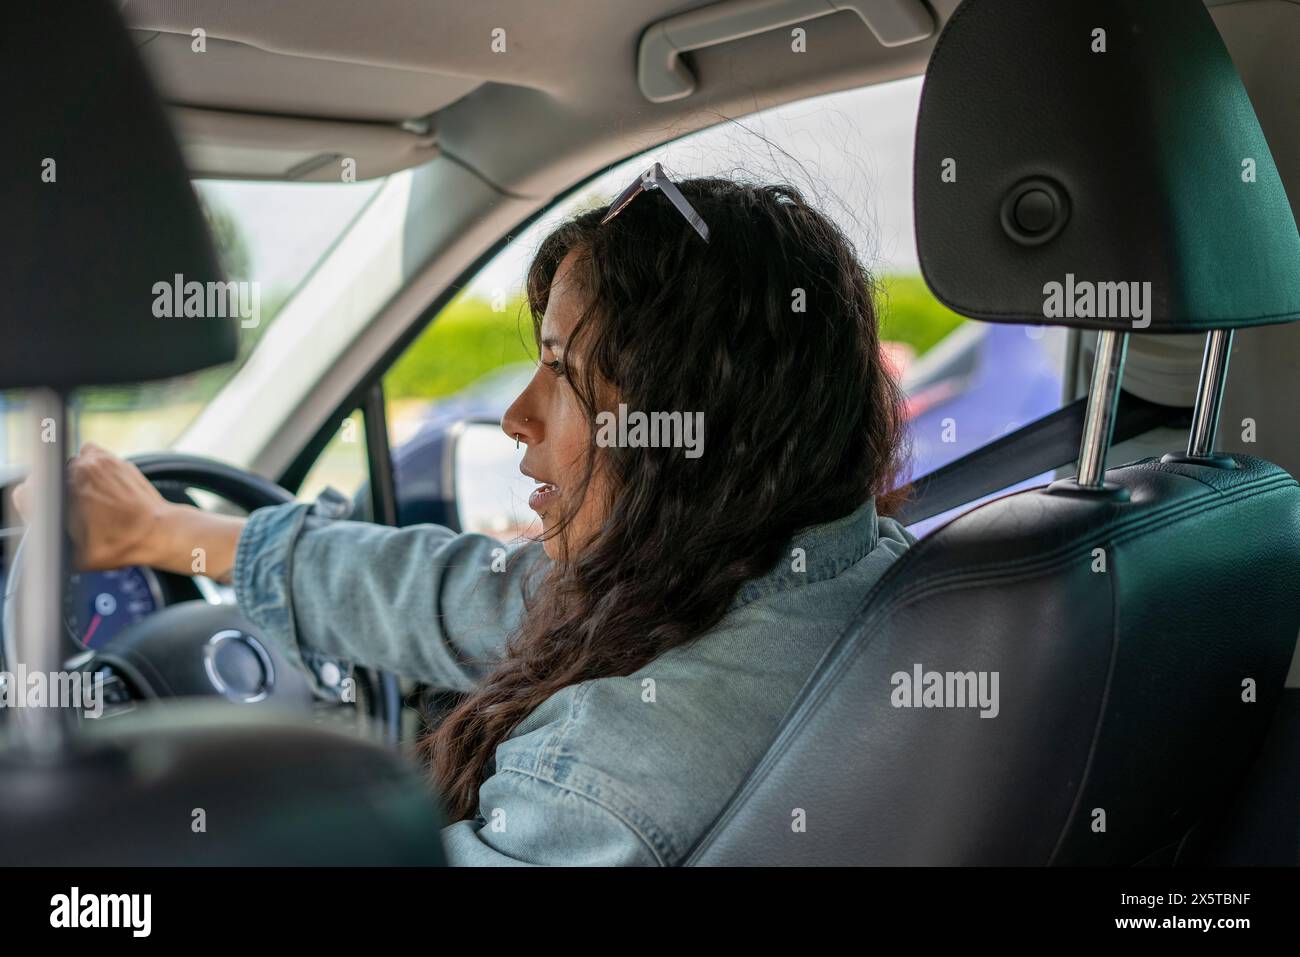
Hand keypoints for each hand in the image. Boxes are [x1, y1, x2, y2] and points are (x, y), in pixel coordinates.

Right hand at [13, 442, 173, 570]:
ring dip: (73, 479)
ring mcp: (93, 463)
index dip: (34, 507)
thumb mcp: (75, 558)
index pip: (26, 494)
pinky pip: (88, 454)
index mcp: (60, 498)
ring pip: (67, 465)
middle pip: (47, 479)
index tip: (48, 515)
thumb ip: (51, 544)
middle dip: (55, 493)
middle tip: (73, 510)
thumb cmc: (120, 546)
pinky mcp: (111, 458)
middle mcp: (73, 475)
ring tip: (89, 498)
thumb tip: (42, 537)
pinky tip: (99, 482)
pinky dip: (90, 464)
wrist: (156, 531)